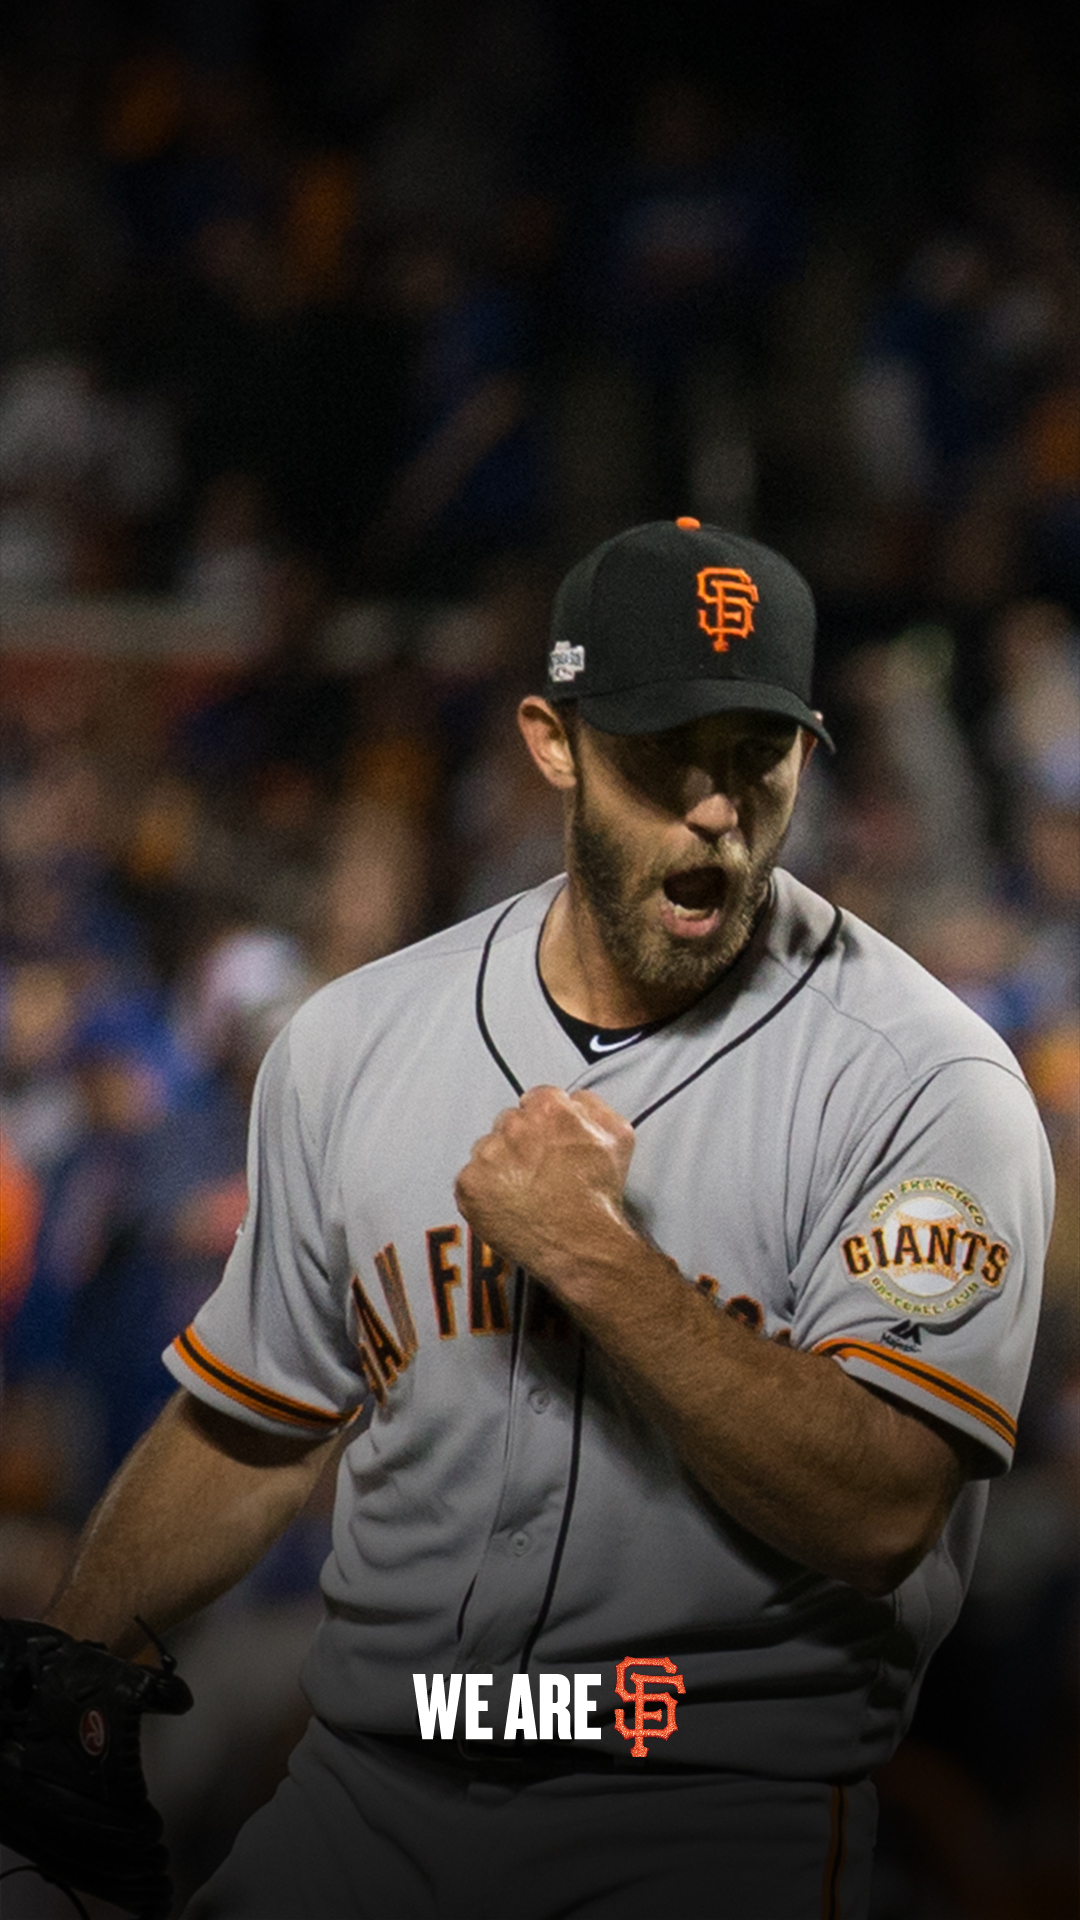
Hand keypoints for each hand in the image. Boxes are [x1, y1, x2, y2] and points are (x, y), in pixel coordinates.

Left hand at [454, 1086, 635, 1295]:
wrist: (581, 1244)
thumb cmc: (598, 1197)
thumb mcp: (618, 1136)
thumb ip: (592, 1106)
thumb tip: (574, 1100)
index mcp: (548, 1109)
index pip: (536, 1100)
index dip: (545, 1123)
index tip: (548, 1141)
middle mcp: (513, 1127)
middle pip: (509, 1123)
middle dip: (521, 1142)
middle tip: (539, 1169)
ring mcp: (487, 1157)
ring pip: (487, 1150)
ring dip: (500, 1165)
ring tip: (525, 1191)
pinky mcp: (469, 1186)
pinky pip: (470, 1180)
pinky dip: (484, 1191)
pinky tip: (507, 1205)